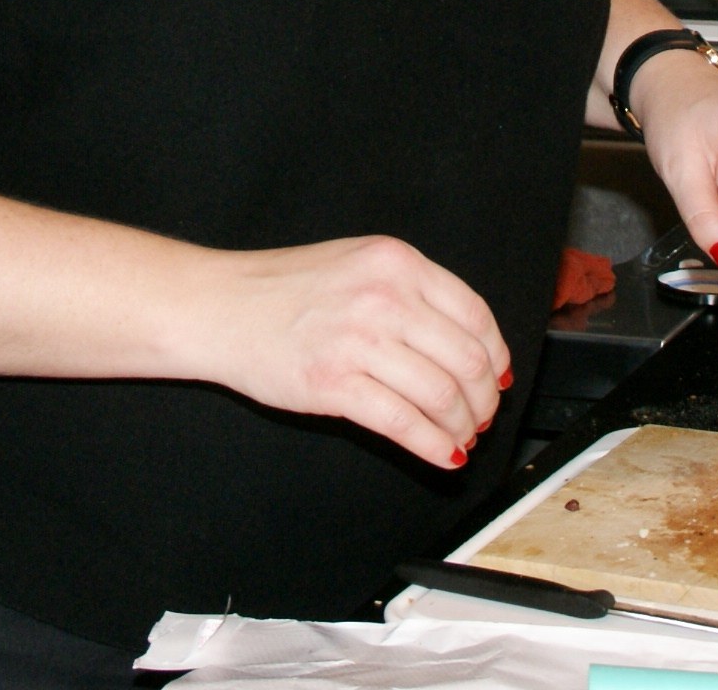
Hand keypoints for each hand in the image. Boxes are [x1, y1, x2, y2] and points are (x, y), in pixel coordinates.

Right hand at [184, 235, 510, 469]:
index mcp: (396, 262)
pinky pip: (405, 424)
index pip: (475, 316)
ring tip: (460, 437)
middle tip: (481, 416)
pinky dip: (434, 446)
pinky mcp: (334, 384)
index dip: (496, 356)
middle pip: (468, 361)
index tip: (498, 378)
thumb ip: (411, 293)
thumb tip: (469, 344)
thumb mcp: (357, 264)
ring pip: (442, 396)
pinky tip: (443, 454)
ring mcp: (359, 341)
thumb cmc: (282, 289)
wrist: (219, 306)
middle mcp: (385, 297)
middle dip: (484, 400)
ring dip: (461, 426)